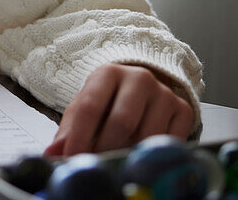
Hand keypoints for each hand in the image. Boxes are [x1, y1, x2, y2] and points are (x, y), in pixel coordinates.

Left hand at [44, 63, 193, 156]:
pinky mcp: (184, 109)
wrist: (142, 88)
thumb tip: (53, 153)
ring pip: (147, 135)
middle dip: (106, 148)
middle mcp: (139, 78)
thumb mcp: (85, 108)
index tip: (73, 157)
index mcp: (108, 73)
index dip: (80, 136)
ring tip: (117, 158)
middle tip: (97, 164)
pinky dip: (154, 154)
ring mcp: (164, 93)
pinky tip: (142, 154)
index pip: (91, 106)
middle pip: (122, 122)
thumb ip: (69, 130)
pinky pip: (170, 141)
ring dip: (130, 153)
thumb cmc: (108, 101)